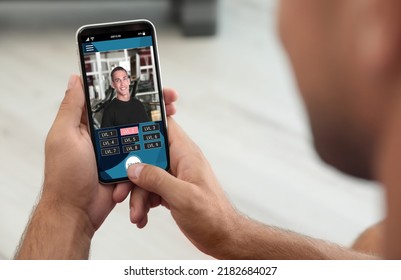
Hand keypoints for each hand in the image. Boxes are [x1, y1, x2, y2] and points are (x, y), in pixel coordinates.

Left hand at [15, 76, 178, 258]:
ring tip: (172, 119)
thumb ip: (71, 108)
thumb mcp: (64, 136)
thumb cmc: (65, 176)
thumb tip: (75, 80)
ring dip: (156, 128)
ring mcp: (116, 150)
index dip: (131, 88)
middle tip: (170, 100)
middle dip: (151, 106)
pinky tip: (163, 146)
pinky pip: (142, 156)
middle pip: (132, 114)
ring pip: (140, 134)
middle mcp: (104, 134)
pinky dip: (151, 153)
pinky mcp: (125, 166)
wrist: (77, 212)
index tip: (148, 83)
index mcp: (89, 123)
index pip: (112, 99)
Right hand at [127, 118, 241, 257]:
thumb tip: (134, 168)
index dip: (146, 125)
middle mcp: (179, 162)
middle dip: (133, 174)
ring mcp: (175, 176)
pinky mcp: (171, 190)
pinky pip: (150, 190)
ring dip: (138, 195)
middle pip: (147, 155)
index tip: (126, 135)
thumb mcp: (183, 196)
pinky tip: (143, 216)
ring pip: (146, 176)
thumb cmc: (212, 216)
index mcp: (186, 154)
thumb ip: (157, 179)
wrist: (221, 237)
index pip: (164, 126)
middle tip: (123, 191)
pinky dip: (144, 203)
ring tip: (138, 213)